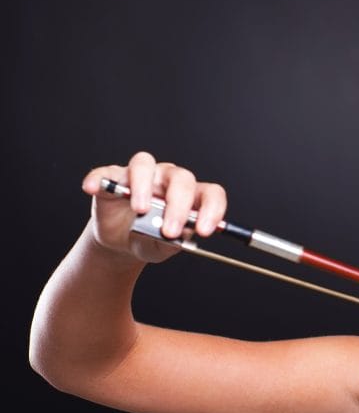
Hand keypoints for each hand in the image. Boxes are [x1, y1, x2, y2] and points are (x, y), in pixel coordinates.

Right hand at [81, 151, 226, 263]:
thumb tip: (181, 235)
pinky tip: (92, 188)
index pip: (210, 193)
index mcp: (190, 196)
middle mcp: (168, 179)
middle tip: (170, 230)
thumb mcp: (164, 247)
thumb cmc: (150, 239)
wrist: (122, 243)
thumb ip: (174, 242)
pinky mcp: (112, 178)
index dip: (212, 210)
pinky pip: (105, 172)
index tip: (204, 231)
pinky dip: (99, 179)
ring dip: (144, 186)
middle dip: (178, 206)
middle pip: (180, 179)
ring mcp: (140, 176)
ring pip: (144, 165)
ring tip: (140, 209)